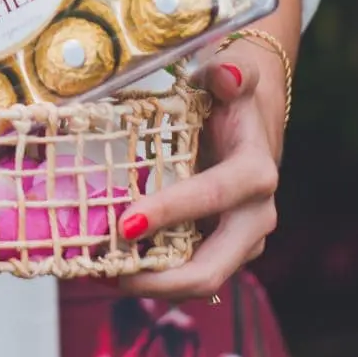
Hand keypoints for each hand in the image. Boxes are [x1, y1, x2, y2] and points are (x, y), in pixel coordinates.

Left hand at [115, 45, 283, 301]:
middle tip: (110, 272)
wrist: (247, 121)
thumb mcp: (232, 75)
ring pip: (199, 281)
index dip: (171, 210)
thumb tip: (224, 75)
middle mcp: (255, 217)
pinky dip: (155, 276)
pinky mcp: (222, 250)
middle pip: (212, 266)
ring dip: (152, 283)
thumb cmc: (231, 97)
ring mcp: (241, 241)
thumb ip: (231, 72)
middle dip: (161, 278)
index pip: (213, 196)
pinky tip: (115, 269)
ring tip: (102, 274)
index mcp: (255, 173)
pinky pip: (189, 273)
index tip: (125, 222)